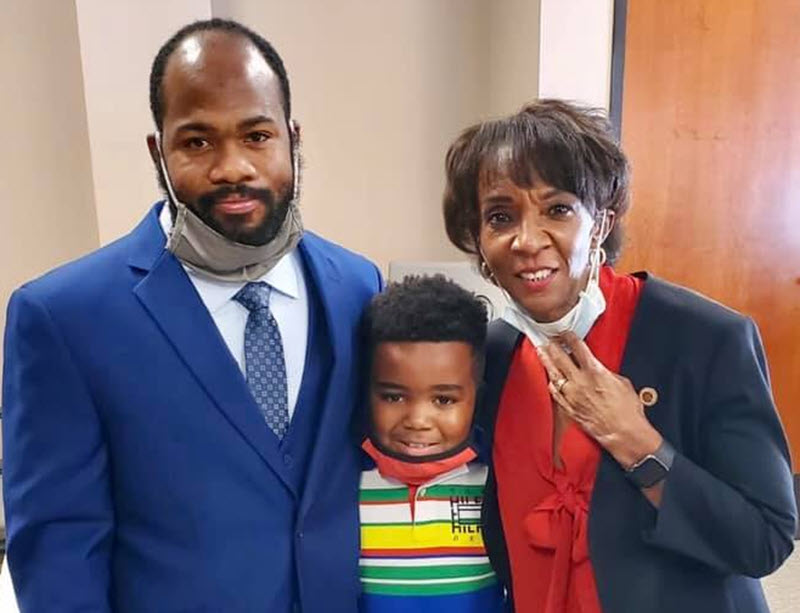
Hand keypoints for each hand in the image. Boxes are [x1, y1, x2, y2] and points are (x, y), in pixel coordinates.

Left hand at [539, 331, 661, 468]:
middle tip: (548, 339)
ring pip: (554, 374)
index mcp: (595, 371)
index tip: (565, 333)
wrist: (624, 432)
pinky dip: (551, 384)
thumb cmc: (628, 410)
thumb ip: (605, 372)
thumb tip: (598, 369)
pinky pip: (555, 393)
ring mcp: (572, 395)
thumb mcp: (621, 382)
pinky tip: (549, 379)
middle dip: (553, 346)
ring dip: (546, 361)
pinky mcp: (569, 408)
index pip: (577, 347)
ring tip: (541, 352)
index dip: (569, 337)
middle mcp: (580, 381)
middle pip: (560, 358)